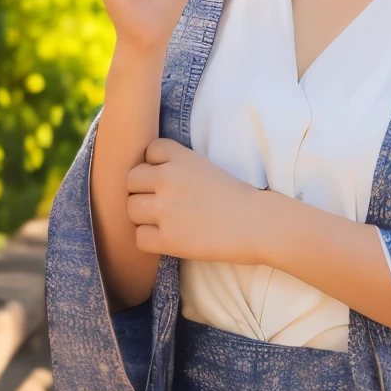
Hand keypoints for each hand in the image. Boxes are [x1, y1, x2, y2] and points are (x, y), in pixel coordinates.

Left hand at [125, 138, 260, 262]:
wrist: (259, 224)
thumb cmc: (238, 197)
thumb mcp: (206, 167)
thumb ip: (178, 166)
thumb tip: (146, 176)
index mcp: (181, 158)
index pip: (149, 151)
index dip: (156, 164)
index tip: (170, 177)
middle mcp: (168, 179)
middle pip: (131, 180)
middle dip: (143, 190)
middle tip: (162, 202)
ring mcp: (165, 209)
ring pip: (130, 208)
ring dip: (143, 216)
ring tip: (166, 221)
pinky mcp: (168, 238)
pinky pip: (139, 238)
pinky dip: (150, 240)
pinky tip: (168, 238)